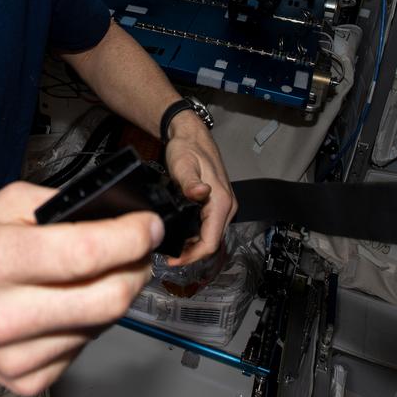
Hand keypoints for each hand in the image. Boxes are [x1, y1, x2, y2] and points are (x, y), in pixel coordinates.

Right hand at [0, 181, 162, 395]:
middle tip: (137, 250)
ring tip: (96, 274)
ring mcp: (13, 355)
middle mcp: (0, 314)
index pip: (85, 253)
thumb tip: (118, 214)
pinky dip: (89, 321)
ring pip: (103, 324)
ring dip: (114, 294)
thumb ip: (60, 203)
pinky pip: (84, 347)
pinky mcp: (26, 380)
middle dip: (137, 268)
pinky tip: (69, 304)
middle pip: (107, 299)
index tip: (148, 225)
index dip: (131, 237)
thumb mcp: (2, 204)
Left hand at [163, 113, 236, 265]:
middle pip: (212, 242)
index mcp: (221, 202)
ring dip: (194, 246)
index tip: (174, 261)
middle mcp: (227, 206)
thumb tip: (200, 193)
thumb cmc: (188, 148)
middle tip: (169, 257)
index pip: (211, 242)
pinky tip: (182, 235)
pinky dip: (196, 235)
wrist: (192, 135)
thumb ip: (190, 183)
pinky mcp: (217, 203)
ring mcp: (223, 205)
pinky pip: (209, 227)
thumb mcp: (183, 165)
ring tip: (173, 249)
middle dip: (192, 254)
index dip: (193, 256)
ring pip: (211, 236)